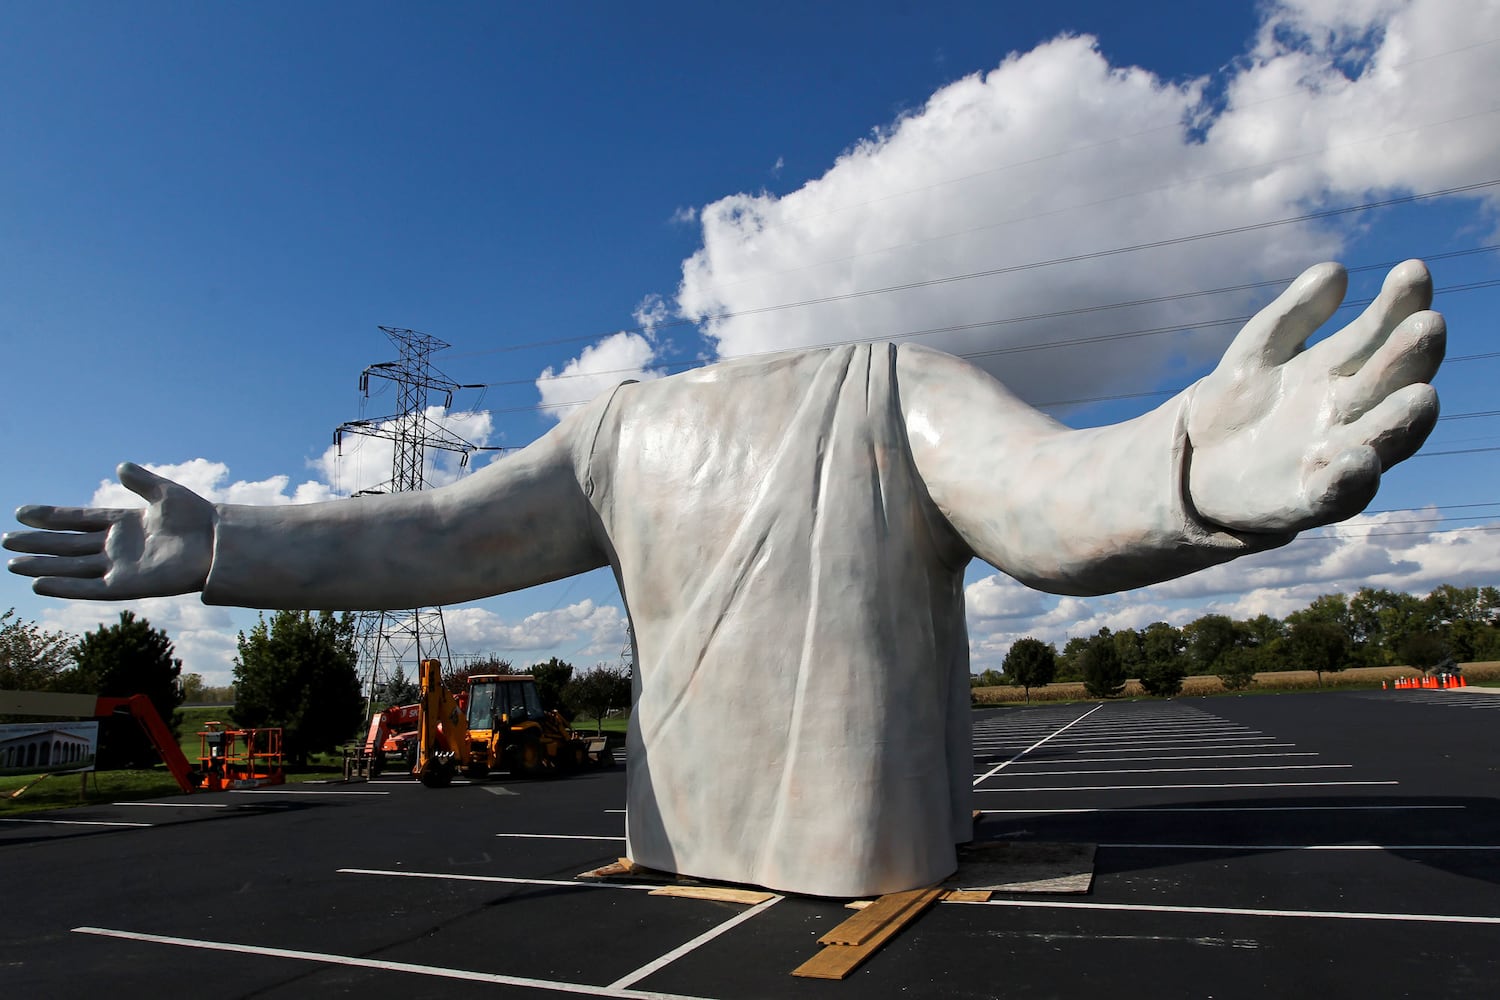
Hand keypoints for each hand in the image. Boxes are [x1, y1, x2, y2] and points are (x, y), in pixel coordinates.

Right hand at [5, 462, 213, 598]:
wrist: (218, 543)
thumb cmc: (197, 518)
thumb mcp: (165, 492)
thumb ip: (141, 480)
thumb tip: (120, 466)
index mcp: (123, 523)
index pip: (78, 518)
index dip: (51, 516)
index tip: (22, 511)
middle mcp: (116, 546)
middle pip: (67, 544)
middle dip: (38, 543)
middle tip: (5, 540)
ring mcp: (119, 567)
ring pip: (71, 566)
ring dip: (42, 565)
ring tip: (11, 563)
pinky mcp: (127, 586)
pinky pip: (89, 588)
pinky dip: (66, 586)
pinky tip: (39, 583)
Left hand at [1186, 260, 1442, 533]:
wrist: (1196, 463)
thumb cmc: (1240, 403)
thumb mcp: (1259, 351)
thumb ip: (1294, 314)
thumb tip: (1335, 270)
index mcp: (1339, 370)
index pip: (1379, 333)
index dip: (1398, 304)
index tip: (1413, 270)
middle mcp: (1348, 411)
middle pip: (1390, 382)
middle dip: (1410, 356)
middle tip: (1429, 324)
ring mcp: (1332, 455)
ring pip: (1381, 438)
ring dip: (1401, 420)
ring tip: (1422, 395)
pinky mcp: (1307, 499)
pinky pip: (1335, 493)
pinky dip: (1350, 479)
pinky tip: (1359, 461)